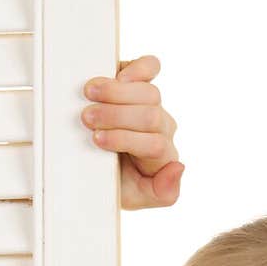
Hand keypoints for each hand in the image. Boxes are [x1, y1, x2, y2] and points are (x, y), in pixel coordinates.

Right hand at [81, 54, 183, 209]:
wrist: (95, 166)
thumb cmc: (115, 183)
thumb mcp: (136, 197)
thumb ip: (163, 193)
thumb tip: (179, 167)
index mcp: (161, 156)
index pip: (155, 145)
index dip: (125, 139)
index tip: (97, 140)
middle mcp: (160, 128)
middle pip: (150, 116)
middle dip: (115, 116)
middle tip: (87, 118)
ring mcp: (152, 104)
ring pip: (149, 93)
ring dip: (115, 92)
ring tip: (89, 95)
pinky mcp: (140, 81)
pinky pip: (150, 68)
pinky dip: (137, 68)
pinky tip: (117, 75)